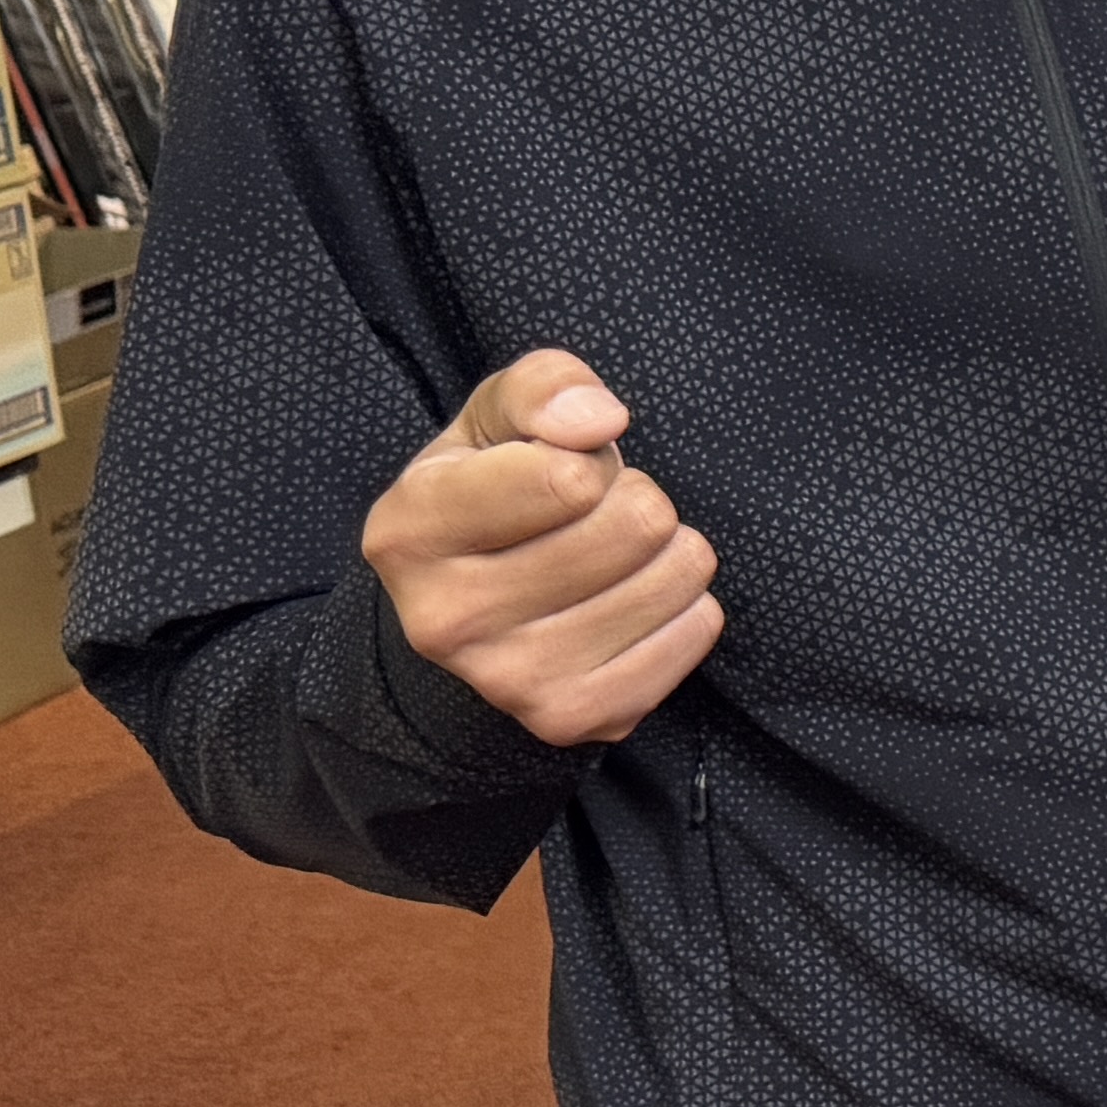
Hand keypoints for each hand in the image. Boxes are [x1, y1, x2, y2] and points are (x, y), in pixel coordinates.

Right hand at [361, 349, 720, 746]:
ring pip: (676, 575)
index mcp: (409, 532)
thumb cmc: (494, 491)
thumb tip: (600, 421)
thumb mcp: (496, 418)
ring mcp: (508, 682)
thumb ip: (543, 387)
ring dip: (666, 549)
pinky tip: (630, 603)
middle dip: (634, 500)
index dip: (588, 458)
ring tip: (611, 557)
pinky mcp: (574, 718)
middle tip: (592, 518)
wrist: (477, 610)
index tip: (559, 472)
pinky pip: (697, 629)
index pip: (569, 479)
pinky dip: (684, 604)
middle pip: (636, 525)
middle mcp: (445, 620)